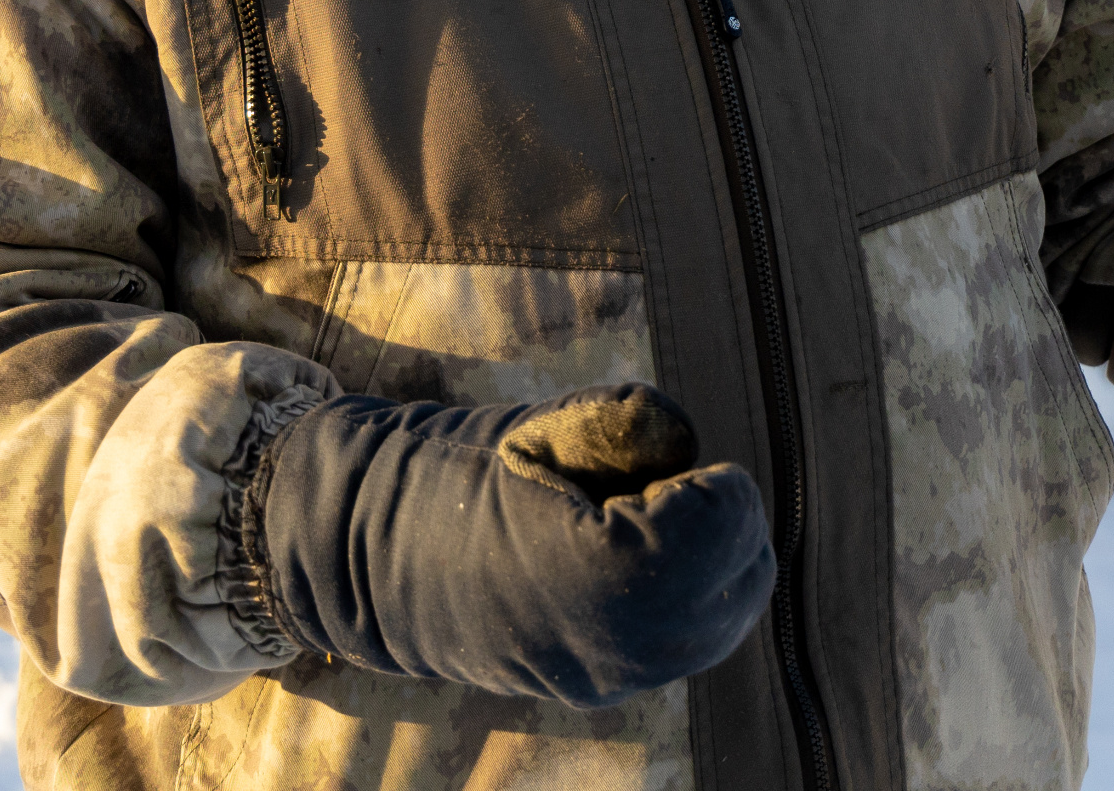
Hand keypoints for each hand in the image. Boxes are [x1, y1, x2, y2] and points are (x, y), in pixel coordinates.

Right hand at [251, 381, 774, 703]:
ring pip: (726, 616)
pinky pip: (690, 640)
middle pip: (741, 577)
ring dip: (716, 559)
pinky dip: (692, 593)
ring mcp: (608, 679)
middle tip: (667, 487)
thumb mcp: (534, 430)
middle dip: (724, 520)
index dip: (717, 487)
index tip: (680, 466)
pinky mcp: (602, 690)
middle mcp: (610, 646)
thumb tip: (687, 440)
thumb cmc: (451, 477)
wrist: (372, 560)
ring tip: (649, 521)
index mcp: (593, 574)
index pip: (721, 530)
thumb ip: (620, 423)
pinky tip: (638, 561)